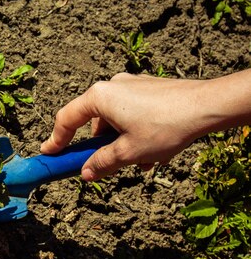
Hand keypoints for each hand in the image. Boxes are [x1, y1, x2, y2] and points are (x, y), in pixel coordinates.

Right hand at [40, 73, 215, 180]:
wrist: (209, 106)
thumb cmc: (165, 127)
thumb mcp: (128, 153)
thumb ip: (102, 163)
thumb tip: (86, 173)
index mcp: (99, 97)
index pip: (67, 119)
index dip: (56, 140)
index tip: (49, 154)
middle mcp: (112, 86)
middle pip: (92, 121)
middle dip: (98, 147)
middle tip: (102, 166)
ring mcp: (132, 85)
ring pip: (115, 120)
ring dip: (120, 143)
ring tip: (140, 163)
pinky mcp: (149, 89)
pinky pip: (131, 113)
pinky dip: (134, 133)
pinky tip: (152, 152)